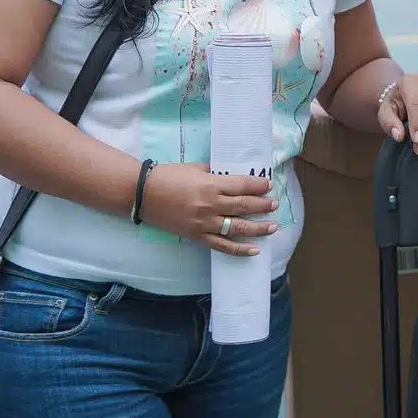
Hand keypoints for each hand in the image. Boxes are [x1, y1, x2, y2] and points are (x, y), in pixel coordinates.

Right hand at [140, 163, 279, 256]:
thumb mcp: (195, 168)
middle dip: (263, 205)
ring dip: (258, 228)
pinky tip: (254, 250)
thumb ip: (215, 173)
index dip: (258, 185)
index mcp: (211, 184)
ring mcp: (204, 223)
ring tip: (273, 227)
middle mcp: (211, 205)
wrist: (143, 194)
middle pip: (244, 206)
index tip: (268, 185)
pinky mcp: (197, 236)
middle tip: (274, 205)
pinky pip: (222, 246)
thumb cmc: (167, 176)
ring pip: (237, 228)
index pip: (242, 185)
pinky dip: (239, 249)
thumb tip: (232, 176)